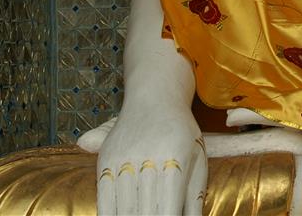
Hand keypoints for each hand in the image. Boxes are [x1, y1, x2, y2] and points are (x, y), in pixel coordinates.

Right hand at [96, 101, 206, 215]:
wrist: (154, 96)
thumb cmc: (183, 133)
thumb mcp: (198, 160)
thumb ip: (193, 198)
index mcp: (175, 158)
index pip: (168, 210)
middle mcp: (147, 158)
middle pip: (143, 212)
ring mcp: (123, 158)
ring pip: (122, 208)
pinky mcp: (106, 158)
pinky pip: (103, 196)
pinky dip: (108, 215)